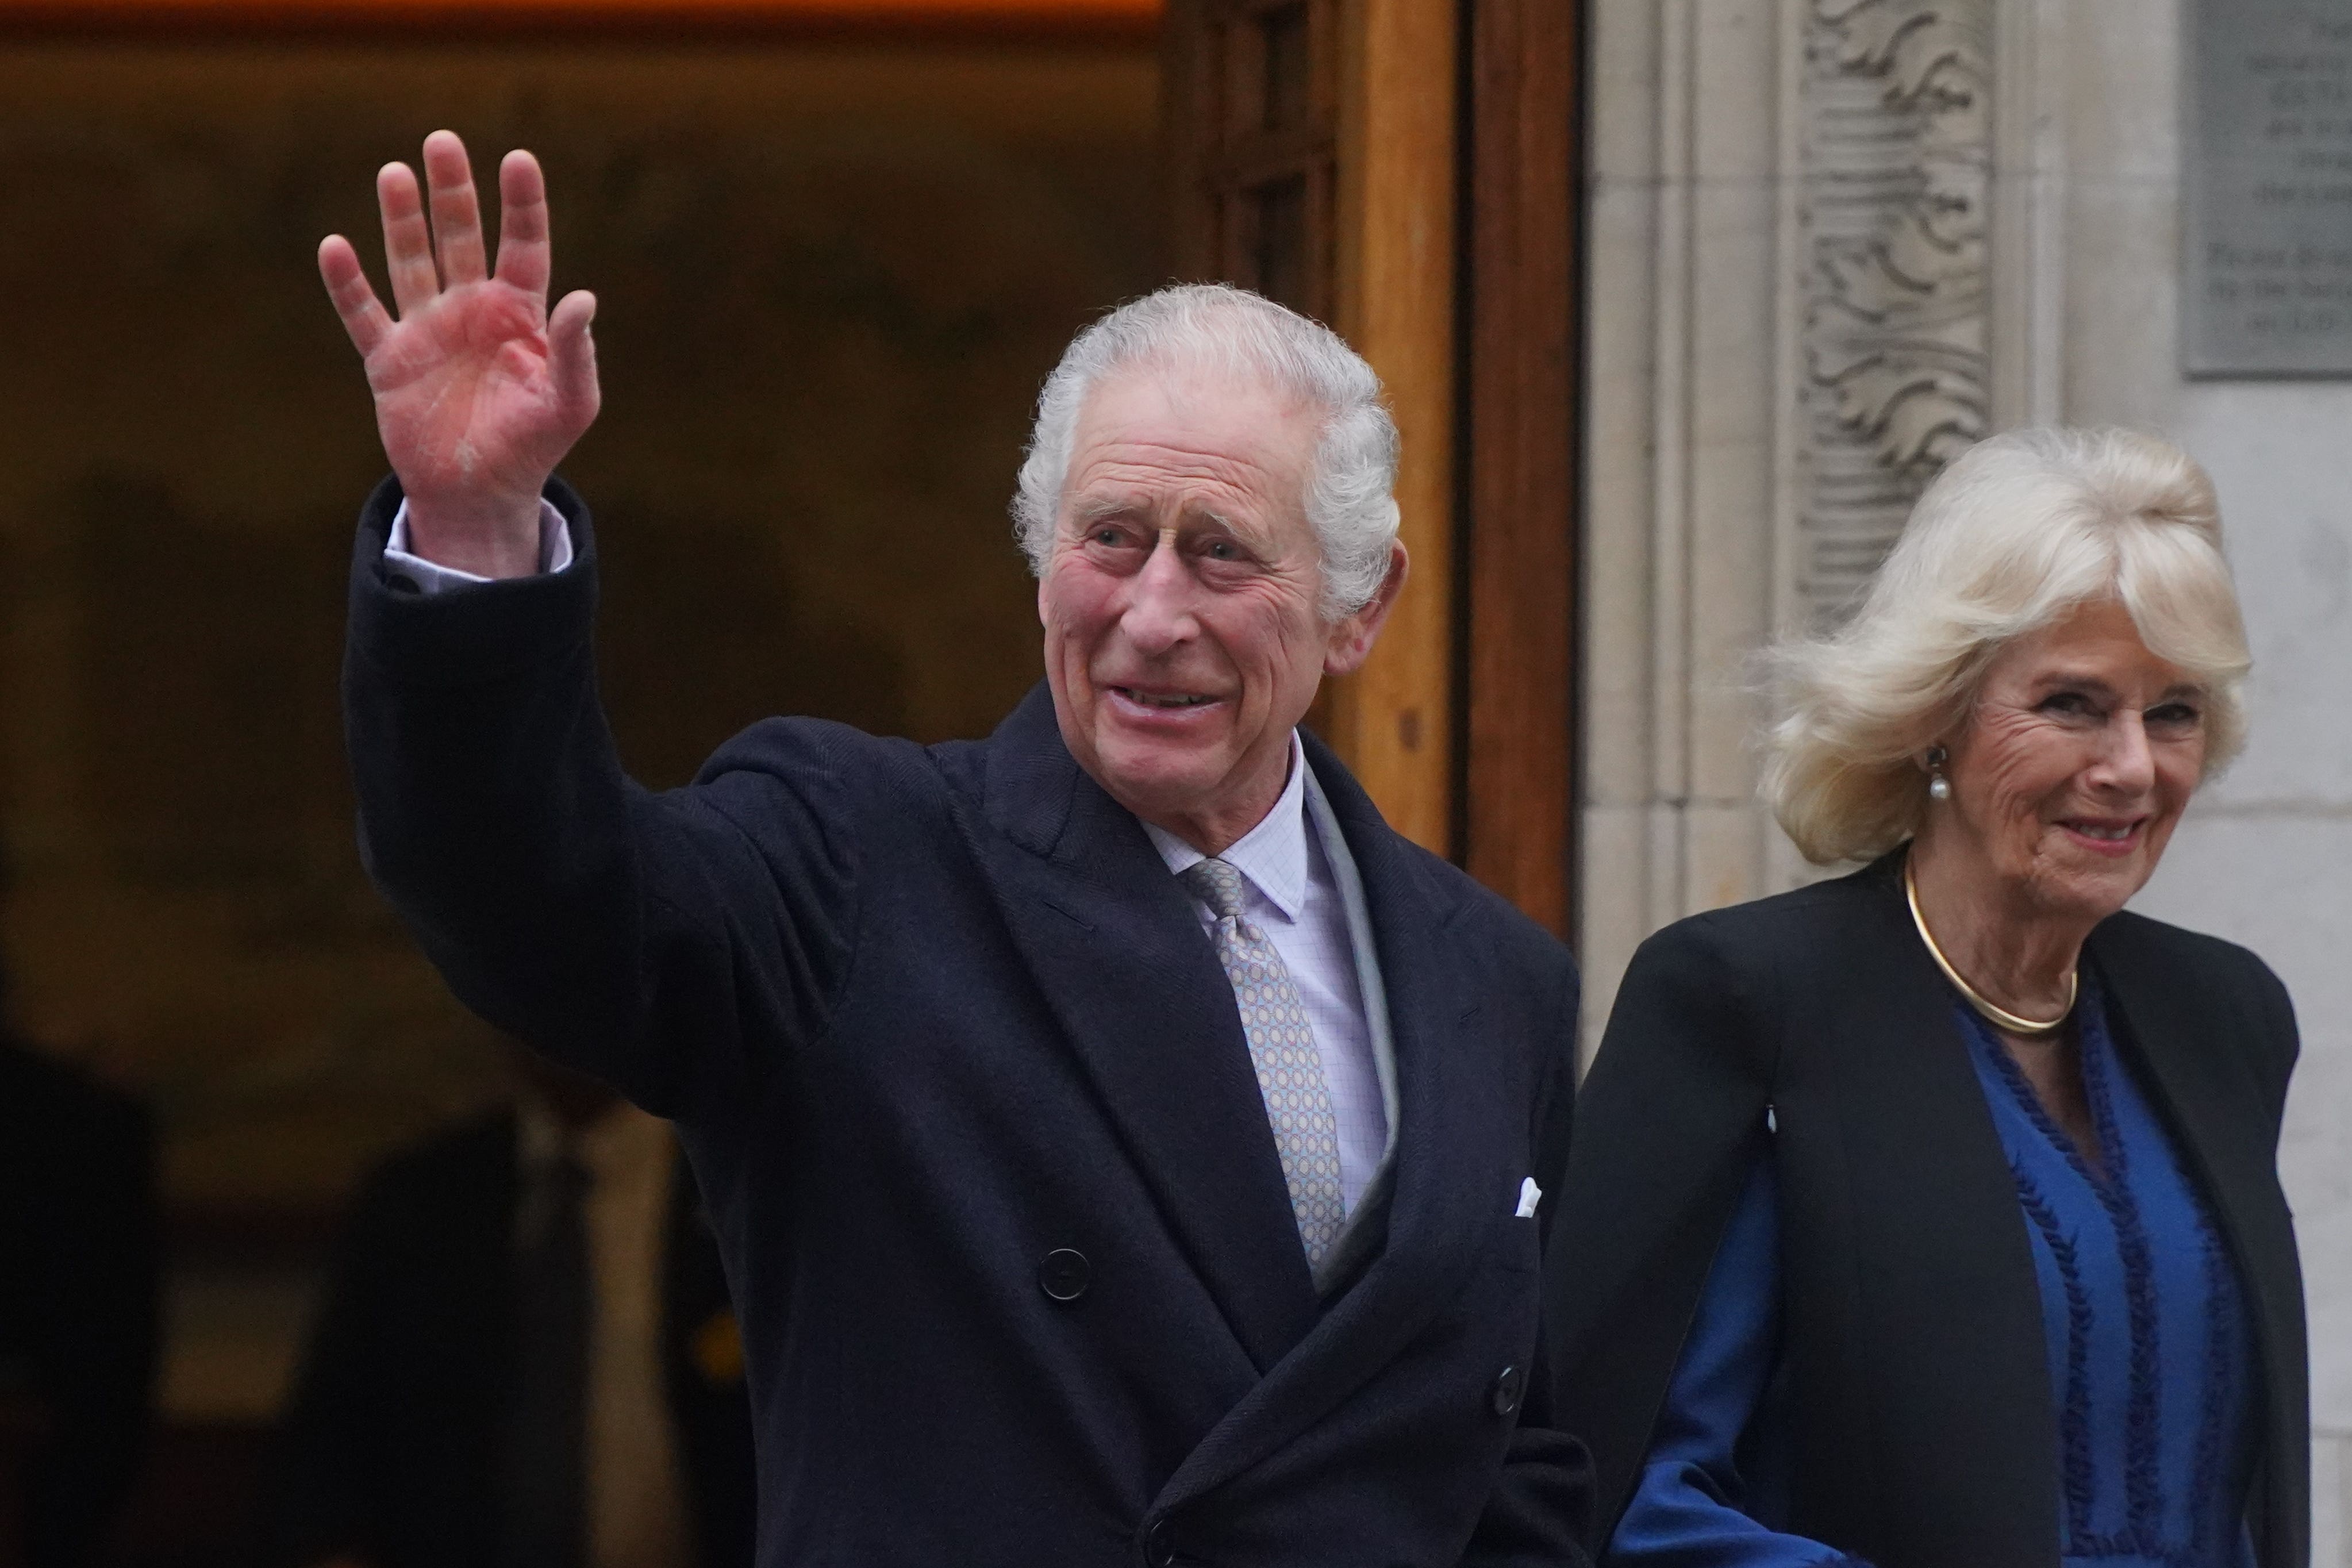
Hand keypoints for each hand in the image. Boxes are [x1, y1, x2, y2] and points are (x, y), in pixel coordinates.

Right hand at [319, 130, 599, 577]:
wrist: (481, 496)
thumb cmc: (533, 448)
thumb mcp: (570, 404)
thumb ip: (578, 352)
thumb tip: (585, 297)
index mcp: (520, 315)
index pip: (524, 245)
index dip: (522, 204)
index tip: (518, 159)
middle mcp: (472, 311)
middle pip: (460, 238)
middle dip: (452, 192)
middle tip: (442, 141)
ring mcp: (428, 331)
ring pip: (411, 261)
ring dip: (402, 219)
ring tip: (395, 172)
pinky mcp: (389, 360)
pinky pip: (364, 314)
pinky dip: (348, 283)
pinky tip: (335, 246)